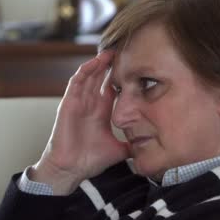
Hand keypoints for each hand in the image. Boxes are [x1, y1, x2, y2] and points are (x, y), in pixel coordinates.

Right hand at [30, 50, 128, 194]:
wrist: (71, 169)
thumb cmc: (90, 160)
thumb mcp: (119, 149)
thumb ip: (132, 145)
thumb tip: (151, 147)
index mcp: (102, 112)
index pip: (113, 88)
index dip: (123, 77)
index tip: (136, 66)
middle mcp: (91, 104)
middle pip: (101, 78)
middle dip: (112, 64)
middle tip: (125, 50)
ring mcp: (79, 102)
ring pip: (90, 76)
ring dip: (99, 63)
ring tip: (112, 51)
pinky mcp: (69, 103)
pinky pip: (77, 82)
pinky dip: (86, 71)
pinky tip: (96, 62)